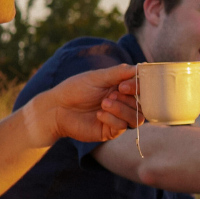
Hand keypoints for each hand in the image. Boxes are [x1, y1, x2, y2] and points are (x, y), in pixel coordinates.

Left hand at [24, 64, 139, 146]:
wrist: (56, 108)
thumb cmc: (75, 89)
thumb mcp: (98, 77)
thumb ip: (119, 73)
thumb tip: (141, 67)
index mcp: (122, 88)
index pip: (143, 89)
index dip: (139, 87)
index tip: (124, 85)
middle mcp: (123, 103)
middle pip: (144, 104)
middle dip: (130, 98)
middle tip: (113, 93)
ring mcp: (118, 118)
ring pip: (137, 117)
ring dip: (122, 109)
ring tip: (104, 103)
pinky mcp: (111, 131)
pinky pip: (123, 127)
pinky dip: (112, 119)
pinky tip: (98, 115)